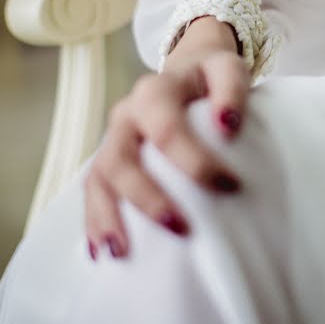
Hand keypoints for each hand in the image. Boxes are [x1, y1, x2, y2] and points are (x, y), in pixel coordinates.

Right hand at [84, 16, 249, 259]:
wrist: (188, 70)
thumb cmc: (211, 76)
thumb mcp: (228, 69)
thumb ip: (232, 91)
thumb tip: (227, 126)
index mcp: (155, 91)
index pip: (167, 129)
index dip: (195, 161)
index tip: (231, 186)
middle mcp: (126, 115)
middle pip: (123, 159)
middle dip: (147, 198)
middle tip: (181, 229)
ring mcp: (113, 139)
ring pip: (99, 179)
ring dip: (108, 217)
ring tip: (122, 253)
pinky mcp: (109, 160)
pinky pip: (92, 191)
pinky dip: (95, 221)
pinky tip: (101, 252)